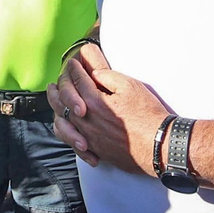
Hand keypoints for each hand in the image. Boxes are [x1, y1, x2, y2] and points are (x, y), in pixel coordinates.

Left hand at [45, 44, 168, 175]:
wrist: (159, 146)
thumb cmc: (148, 116)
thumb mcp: (131, 87)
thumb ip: (108, 77)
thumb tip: (94, 73)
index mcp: (95, 102)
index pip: (78, 81)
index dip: (74, 69)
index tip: (72, 63)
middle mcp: (87, 121)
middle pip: (64, 101)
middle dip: (58, 88)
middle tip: (54, 82)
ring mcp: (89, 137)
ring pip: (63, 121)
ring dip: (56, 108)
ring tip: (54, 101)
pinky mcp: (95, 149)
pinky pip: (71, 140)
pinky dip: (65, 130)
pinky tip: (64, 125)